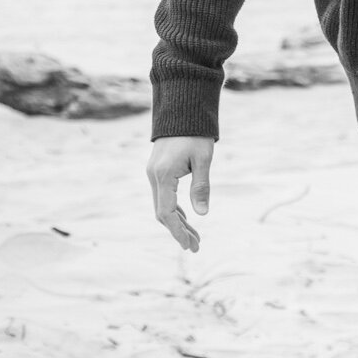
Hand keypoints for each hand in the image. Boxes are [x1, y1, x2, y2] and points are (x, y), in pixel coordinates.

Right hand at [147, 135, 214, 250]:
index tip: (189, 245)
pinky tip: (186, 218)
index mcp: (163, 176)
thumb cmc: (195, 134)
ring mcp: (153, 174)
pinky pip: (164, 197)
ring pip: (162, 206)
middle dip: (179, 231)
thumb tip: (202, 214)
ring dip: (177, 222)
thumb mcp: (203, 159)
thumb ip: (201, 187)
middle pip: (163, 213)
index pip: (167, 213)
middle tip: (195, 247)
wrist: (181, 111)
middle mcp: (154, 177)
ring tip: (194, 238)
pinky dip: (175, 210)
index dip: (177, 231)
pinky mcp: (157, 171)